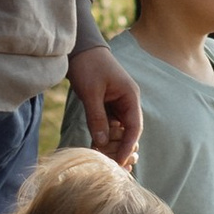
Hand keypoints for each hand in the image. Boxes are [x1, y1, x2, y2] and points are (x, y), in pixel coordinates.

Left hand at [67, 41, 141, 165]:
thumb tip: (102, 143)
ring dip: (112, 145)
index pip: (135, 126)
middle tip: (111, 165)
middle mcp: (127, 101)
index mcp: (130, 96)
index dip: (129, 146)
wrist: (79, 48)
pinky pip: (108, 126)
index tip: (121, 162)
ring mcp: (117, 104)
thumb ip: (97, 117)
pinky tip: (95, 147)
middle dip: (121, 148)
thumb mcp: (91, 92)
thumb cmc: (88, 65)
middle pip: (129, 132)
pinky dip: (103, 136)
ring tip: (102, 159)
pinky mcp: (106, 105)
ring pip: (119, 131)